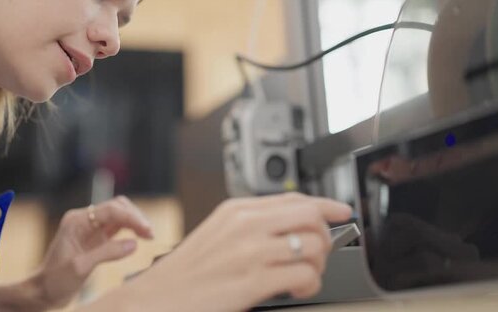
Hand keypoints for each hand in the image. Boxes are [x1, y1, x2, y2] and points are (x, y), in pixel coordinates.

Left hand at [30, 196, 153, 308]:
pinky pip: (117, 227)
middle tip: (150, 234)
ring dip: (135, 222)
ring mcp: (90, 228)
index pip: (110, 210)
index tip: (147, 230)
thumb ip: (107, 253)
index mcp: (77, 221)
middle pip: (117, 207)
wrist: (44, 291)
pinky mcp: (96, 238)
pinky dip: (130, 230)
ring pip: (119, 215)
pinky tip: (138, 238)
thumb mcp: (81, 267)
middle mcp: (84, 220)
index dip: (132, 217)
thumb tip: (134, 243)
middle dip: (135, 217)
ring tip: (148, 236)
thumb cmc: (56, 280)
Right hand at [112, 192, 351, 311]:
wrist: (156, 299)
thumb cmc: (186, 272)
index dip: (326, 205)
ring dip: (318, 264)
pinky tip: (297, 289)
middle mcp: (246, 225)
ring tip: (304, 276)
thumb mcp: (217, 233)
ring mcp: (250, 252)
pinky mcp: (254, 281)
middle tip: (316, 254)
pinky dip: (310, 284)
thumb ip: (252, 224)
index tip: (342, 210)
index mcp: (237, 210)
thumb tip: (293, 223)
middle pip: (311, 217)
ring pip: (313, 245)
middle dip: (324, 237)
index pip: (295, 198)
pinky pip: (305, 275)